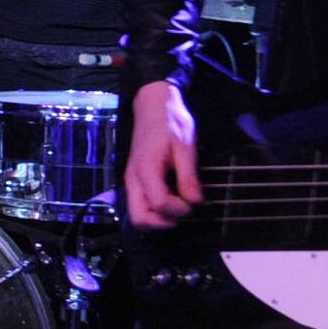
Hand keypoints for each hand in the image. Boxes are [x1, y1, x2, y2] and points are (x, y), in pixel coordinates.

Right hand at [124, 79, 201, 227]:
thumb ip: (188, 175)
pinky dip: (155, 211)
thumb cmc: (169, 121)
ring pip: (137, 215)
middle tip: (183, 211)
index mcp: (146, 168)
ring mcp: (132, 181)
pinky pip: (140, 205)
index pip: (159, 204)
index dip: (179, 209)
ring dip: (158, 219)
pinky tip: (171, 199)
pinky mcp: (135, 181)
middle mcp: (133, 178)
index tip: (193, 201)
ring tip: (178, 206)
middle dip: (163, 223)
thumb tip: (195, 200)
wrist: (153, 105)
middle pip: (140, 219)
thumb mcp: (185, 145)